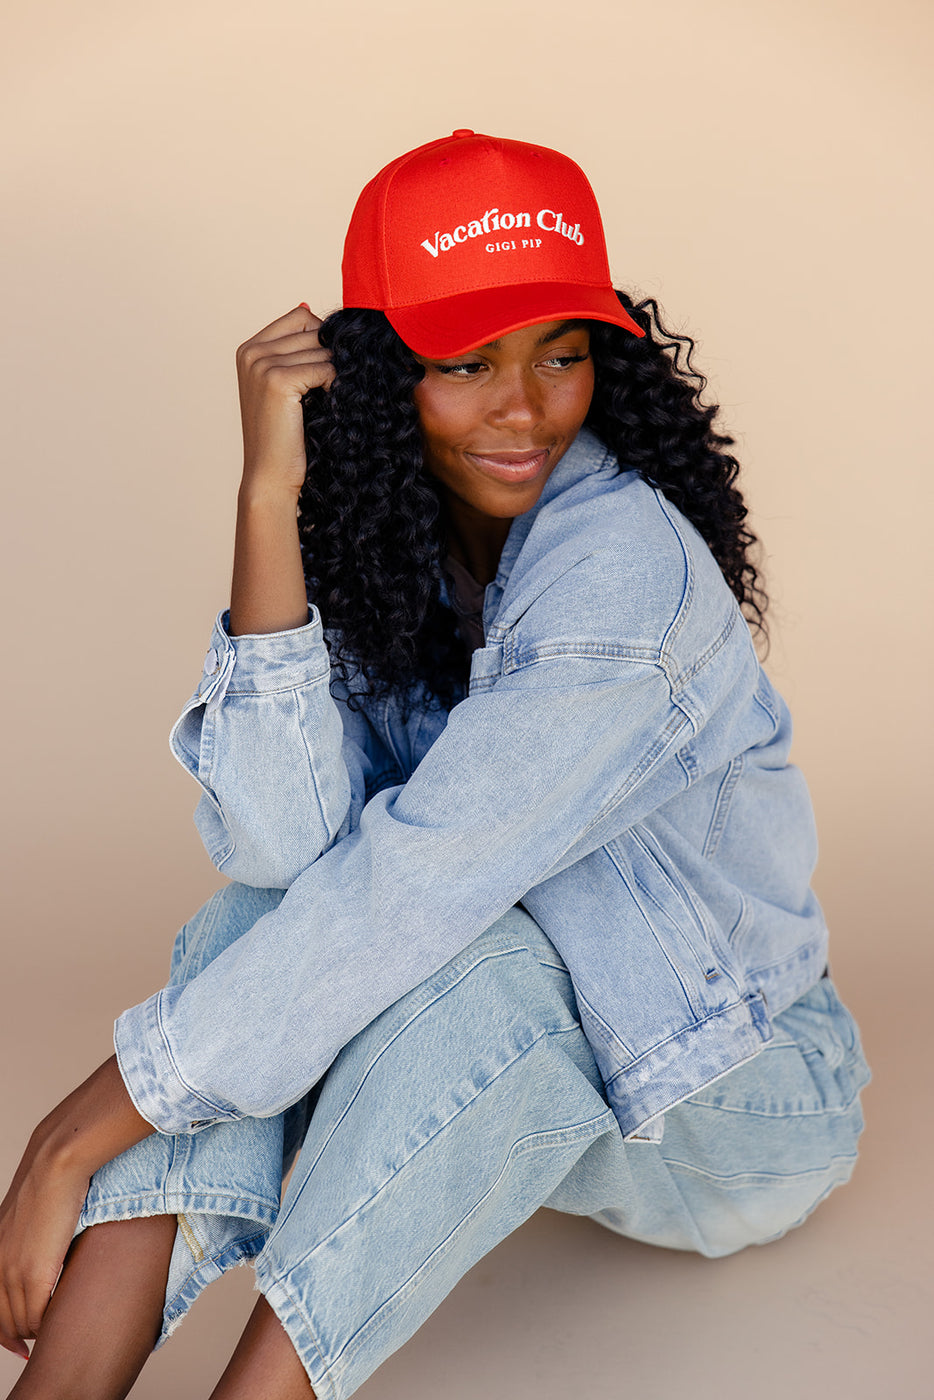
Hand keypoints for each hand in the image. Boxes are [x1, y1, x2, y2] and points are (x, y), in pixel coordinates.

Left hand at [0, 1057, 152, 1357]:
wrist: (61, 1158)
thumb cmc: (60, 1173)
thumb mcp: (35, 1207)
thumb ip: (35, 1231)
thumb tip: (54, 1235)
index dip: (3, 1327)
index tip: (18, 1340)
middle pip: (0, 1318)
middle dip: (16, 1334)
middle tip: (32, 1346)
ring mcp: (9, 1269)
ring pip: (16, 1321)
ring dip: (34, 1329)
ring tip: (51, 1331)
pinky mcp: (30, 1273)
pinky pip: (32, 1316)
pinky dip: (44, 1323)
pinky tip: (56, 1321)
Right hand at [236, 304, 335, 502]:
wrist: (270, 476)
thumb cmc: (285, 436)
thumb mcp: (287, 387)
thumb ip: (297, 350)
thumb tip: (310, 306)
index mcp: (249, 348)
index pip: (301, 317)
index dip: (324, 340)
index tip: (327, 371)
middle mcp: (251, 351)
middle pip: (313, 330)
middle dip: (332, 356)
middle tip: (333, 388)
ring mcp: (261, 363)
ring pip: (322, 348)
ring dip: (335, 372)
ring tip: (328, 399)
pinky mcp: (277, 379)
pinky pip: (325, 368)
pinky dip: (334, 385)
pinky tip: (327, 404)